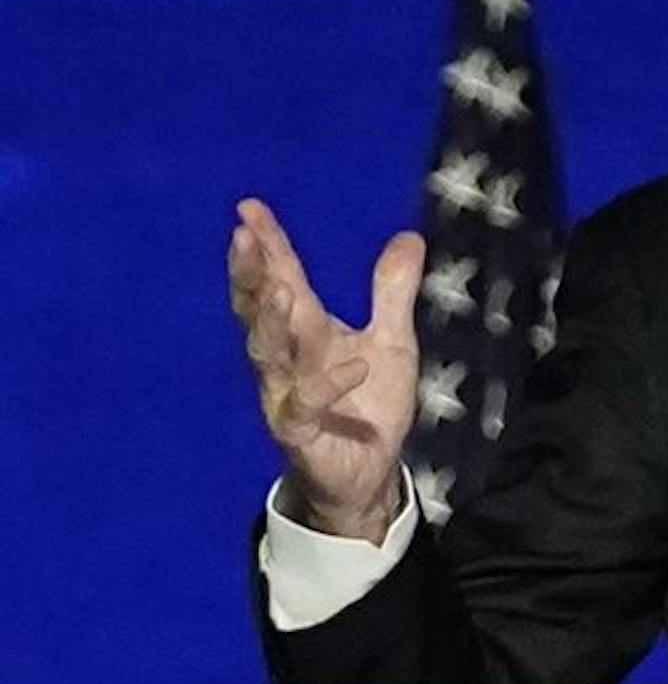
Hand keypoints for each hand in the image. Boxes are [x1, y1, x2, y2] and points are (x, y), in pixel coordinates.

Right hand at [231, 199, 422, 542]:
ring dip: (272, 325)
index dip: (265, 247)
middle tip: (243, 238)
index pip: (279, 281)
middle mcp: (286, 361)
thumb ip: (393, 292)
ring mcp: (287, 396)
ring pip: (269, 356)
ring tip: (281, 292)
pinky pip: (308, 406)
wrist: (368, 473)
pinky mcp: (301, 434)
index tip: (249, 209)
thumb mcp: (392, 341)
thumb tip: (408, 236)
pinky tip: (353, 367)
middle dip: (251, 276)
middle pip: (259, 312)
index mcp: (305, 333)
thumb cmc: (369, 404)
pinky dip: (328, 385)